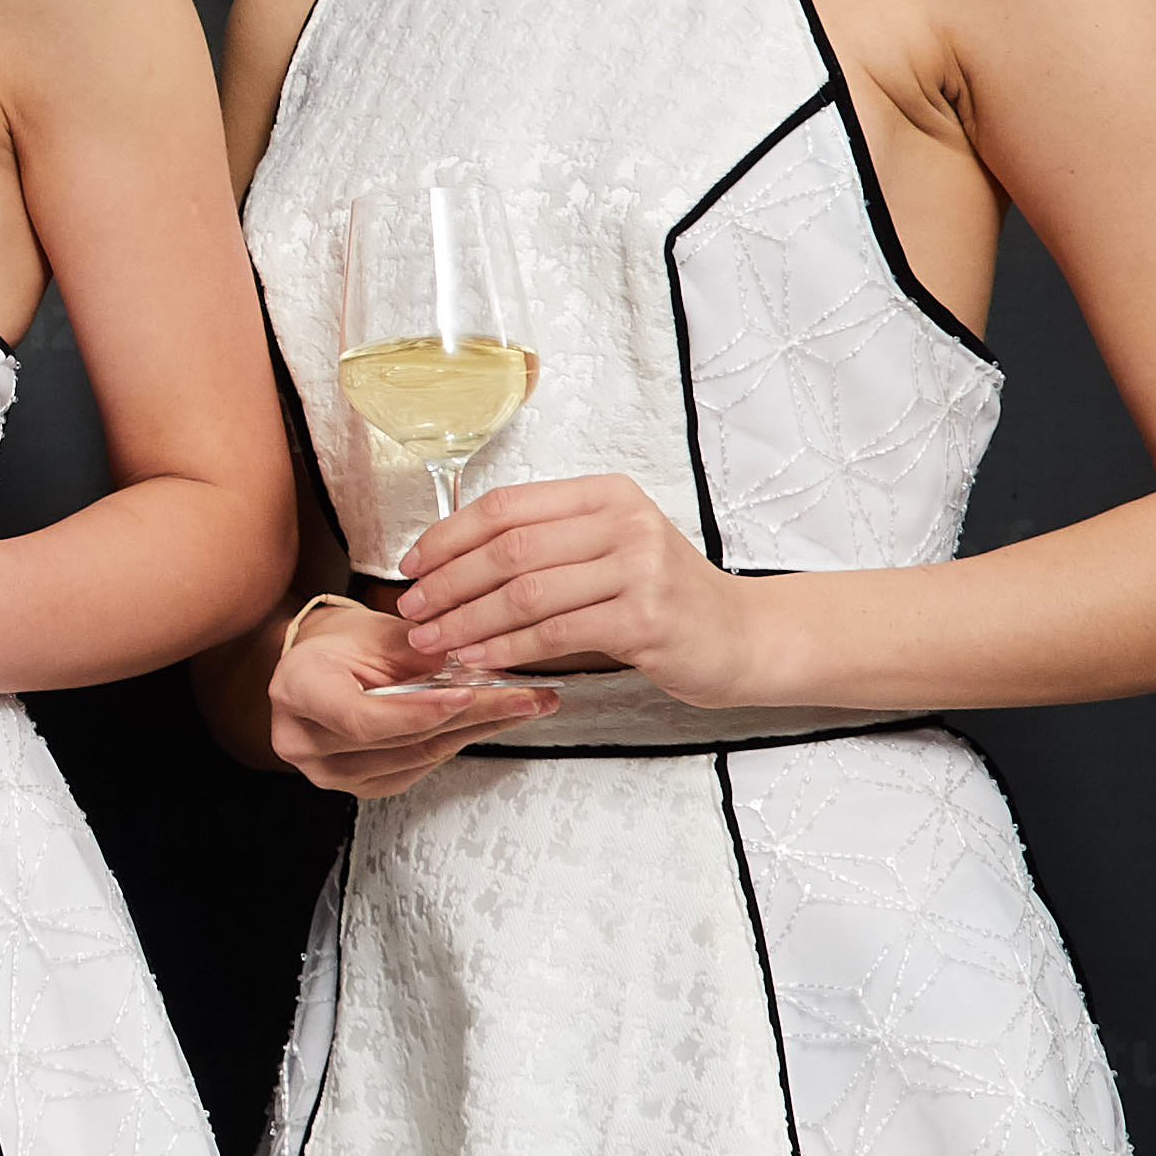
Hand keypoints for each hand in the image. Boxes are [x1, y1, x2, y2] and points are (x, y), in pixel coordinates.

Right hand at [261, 592, 539, 796]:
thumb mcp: (375, 631)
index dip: (419, 711)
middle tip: (525, 696)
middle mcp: (304, 740)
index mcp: (297, 690)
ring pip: (419, 756)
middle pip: (401, 739)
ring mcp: (330, 771)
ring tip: (522, 706)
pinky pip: (420, 768)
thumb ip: (419, 651)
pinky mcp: (361, 785)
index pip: (362, 717)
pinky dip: (457, 742)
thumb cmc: (341, 643)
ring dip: (476, 730)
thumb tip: (478, 665)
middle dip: (473, 715)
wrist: (317, 665)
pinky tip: (488, 722)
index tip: (468, 695)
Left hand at [387, 473, 771, 707]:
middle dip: (448, 583)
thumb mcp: (610, 548)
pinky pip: (556, 632)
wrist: (744, 636)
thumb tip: (450, 561)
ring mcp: (639, 569)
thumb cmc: (664, 596)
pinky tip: (478, 660)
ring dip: (467, 621)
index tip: (412, 565)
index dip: (448, 536)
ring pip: (526, 593)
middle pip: (508, 549)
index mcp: (606, 495)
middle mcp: (624, 523)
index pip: (505, 506)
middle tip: (412, 612)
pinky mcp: (646, 619)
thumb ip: (547, 544)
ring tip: (433, 642)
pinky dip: (507, 648)